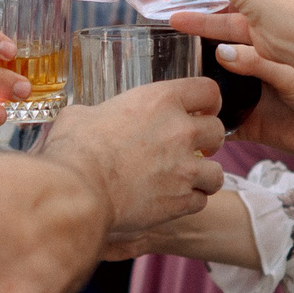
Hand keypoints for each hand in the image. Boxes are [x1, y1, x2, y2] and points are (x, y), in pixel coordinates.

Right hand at [38, 79, 226, 239]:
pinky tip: (172, 200)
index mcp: (160, 100)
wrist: (79, 189)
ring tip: (186, 180)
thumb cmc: (76, 148)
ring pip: (217, 172)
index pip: (207, 90)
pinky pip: (201, 201)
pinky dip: (189, 202)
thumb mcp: (83, 114)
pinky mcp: (181, 200)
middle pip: (217, 131)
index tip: (203, 110)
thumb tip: (90, 120)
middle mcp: (180, 131)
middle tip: (193, 148)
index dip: (208, 101)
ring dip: (203, 176)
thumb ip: (100, 113)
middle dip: (207, 140)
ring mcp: (184, 168)